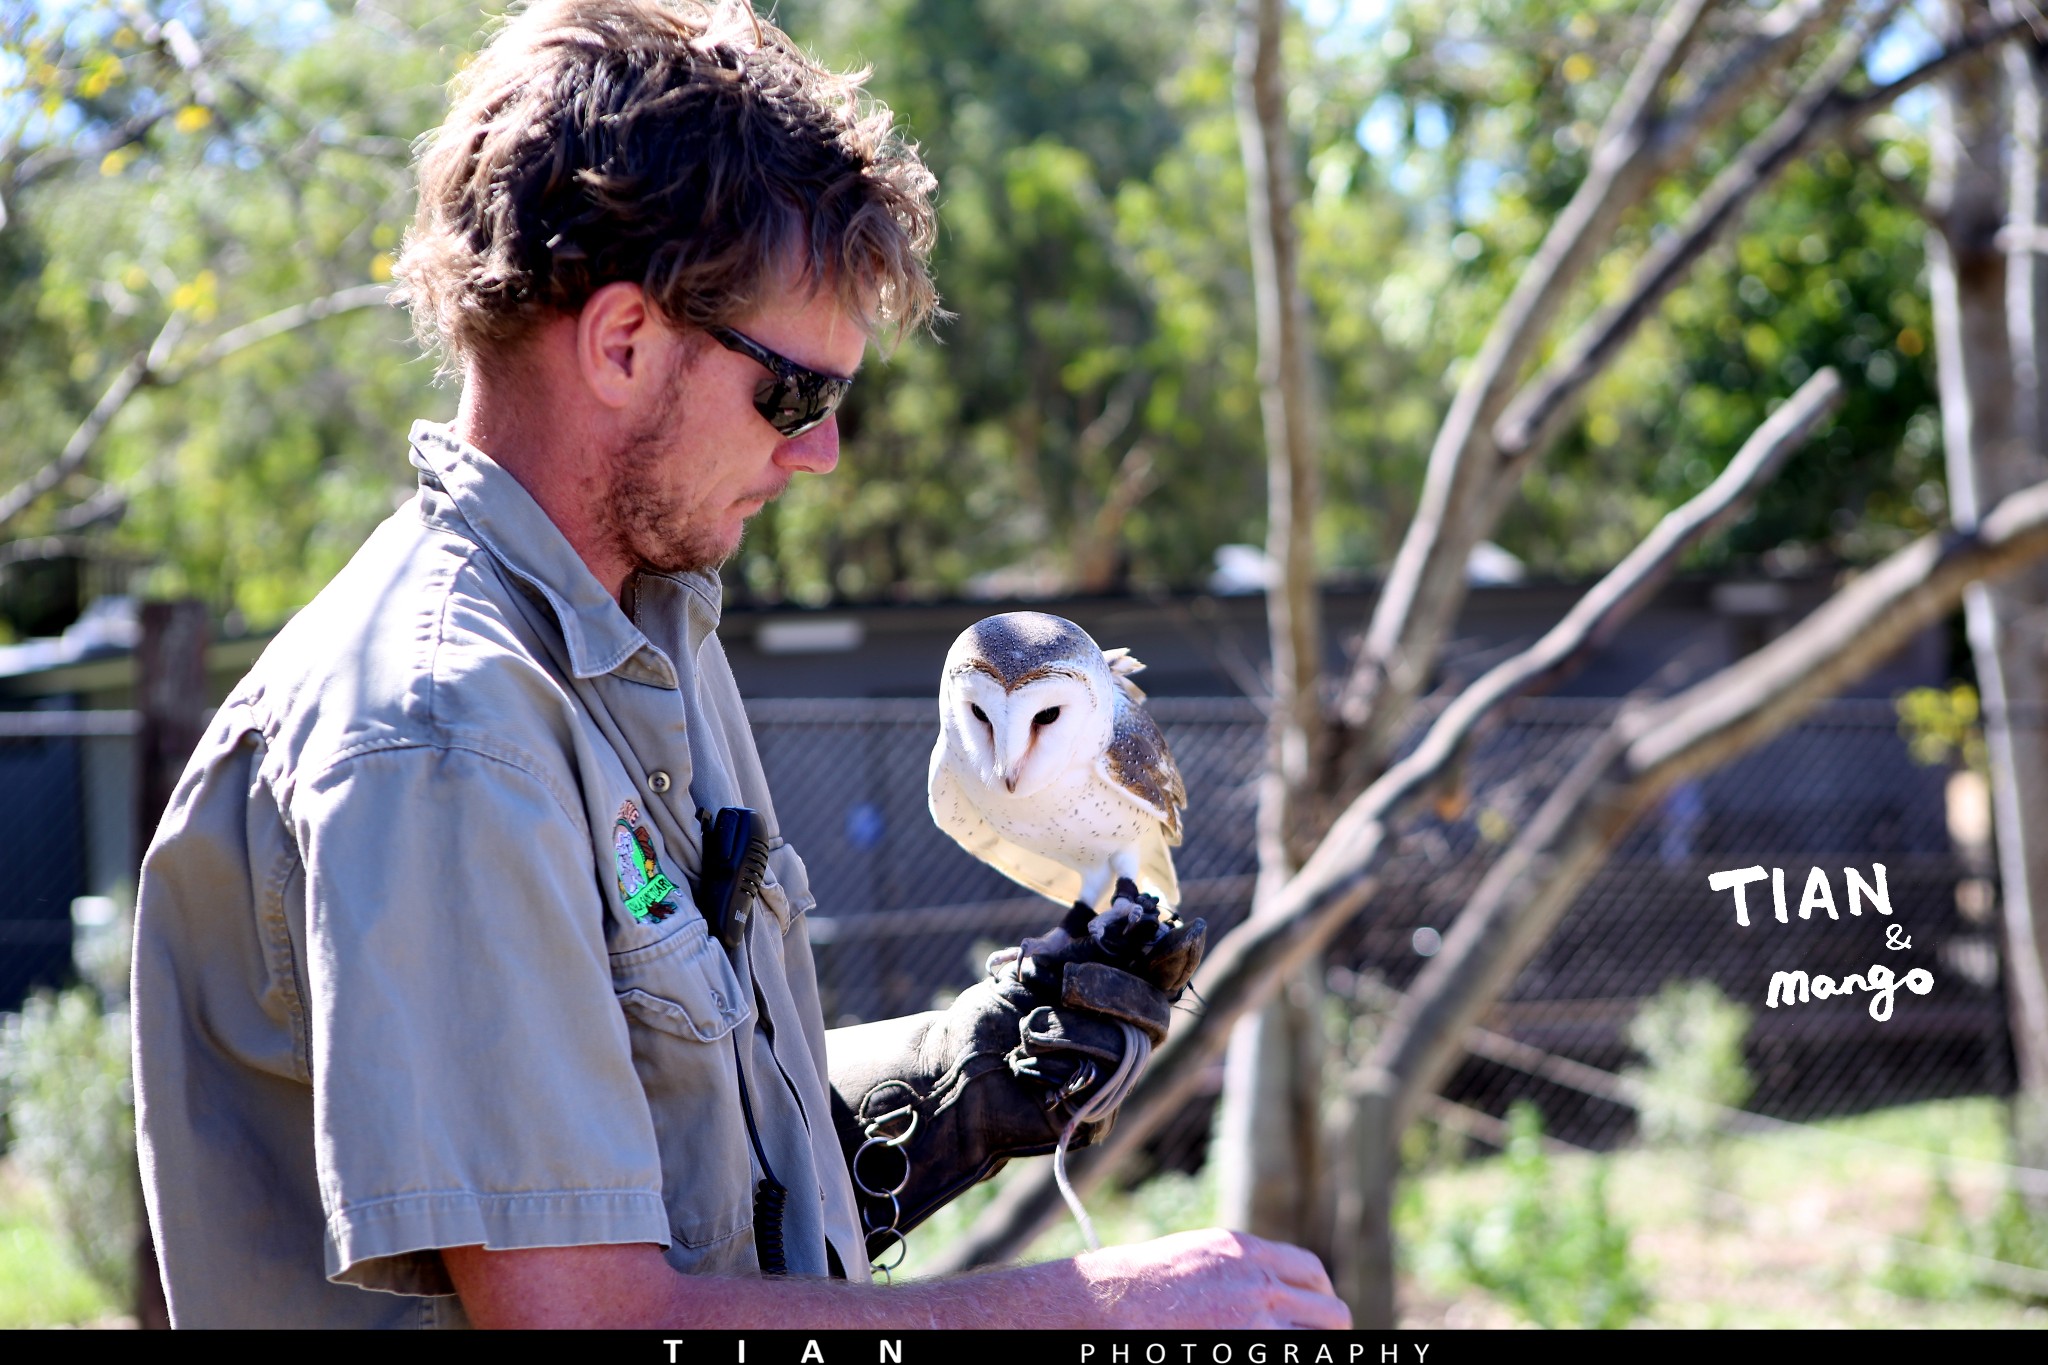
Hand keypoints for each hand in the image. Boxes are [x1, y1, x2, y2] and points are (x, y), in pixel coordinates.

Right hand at [1072, 1228, 1351, 1329]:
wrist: (1116, 1300)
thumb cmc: (1145, 1281)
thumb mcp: (1201, 1254)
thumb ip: (1239, 1266)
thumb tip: (1267, 1283)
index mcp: (1249, 1252)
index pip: (1312, 1272)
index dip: (1321, 1295)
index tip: (1316, 1311)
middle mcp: (1261, 1283)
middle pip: (1330, 1312)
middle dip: (1328, 1329)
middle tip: (1314, 1339)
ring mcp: (1256, 1319)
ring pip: (1316, 1340)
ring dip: (1309, 1344)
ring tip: (1294, 1346)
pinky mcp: (1248, 1344)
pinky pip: (1286, 1352)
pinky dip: (1285, 1353)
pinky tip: (1256, 1348)